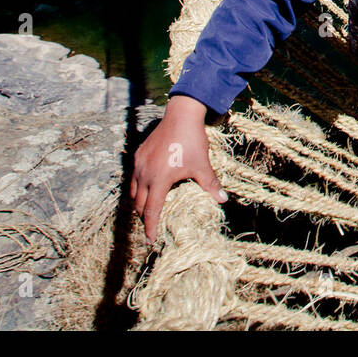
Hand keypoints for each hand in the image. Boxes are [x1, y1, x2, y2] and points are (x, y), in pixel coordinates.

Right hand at [131, 94, 226, 241]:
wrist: (180, 116)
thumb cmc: (191, 142)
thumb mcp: (201, 165)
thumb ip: (210, 184)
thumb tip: (223, 200)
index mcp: (159, 181)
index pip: (151, 211)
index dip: (150, 227)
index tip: (150, 240)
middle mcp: (144, 174)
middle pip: (139, 204)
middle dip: (143, 217)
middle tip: (150, 226)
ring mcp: (139, 164)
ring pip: (134, 190)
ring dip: (139, 202)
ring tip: (147, 210)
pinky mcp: (138, 154)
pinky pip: (134, 176)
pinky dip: (138, 186)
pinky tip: (147, 187)